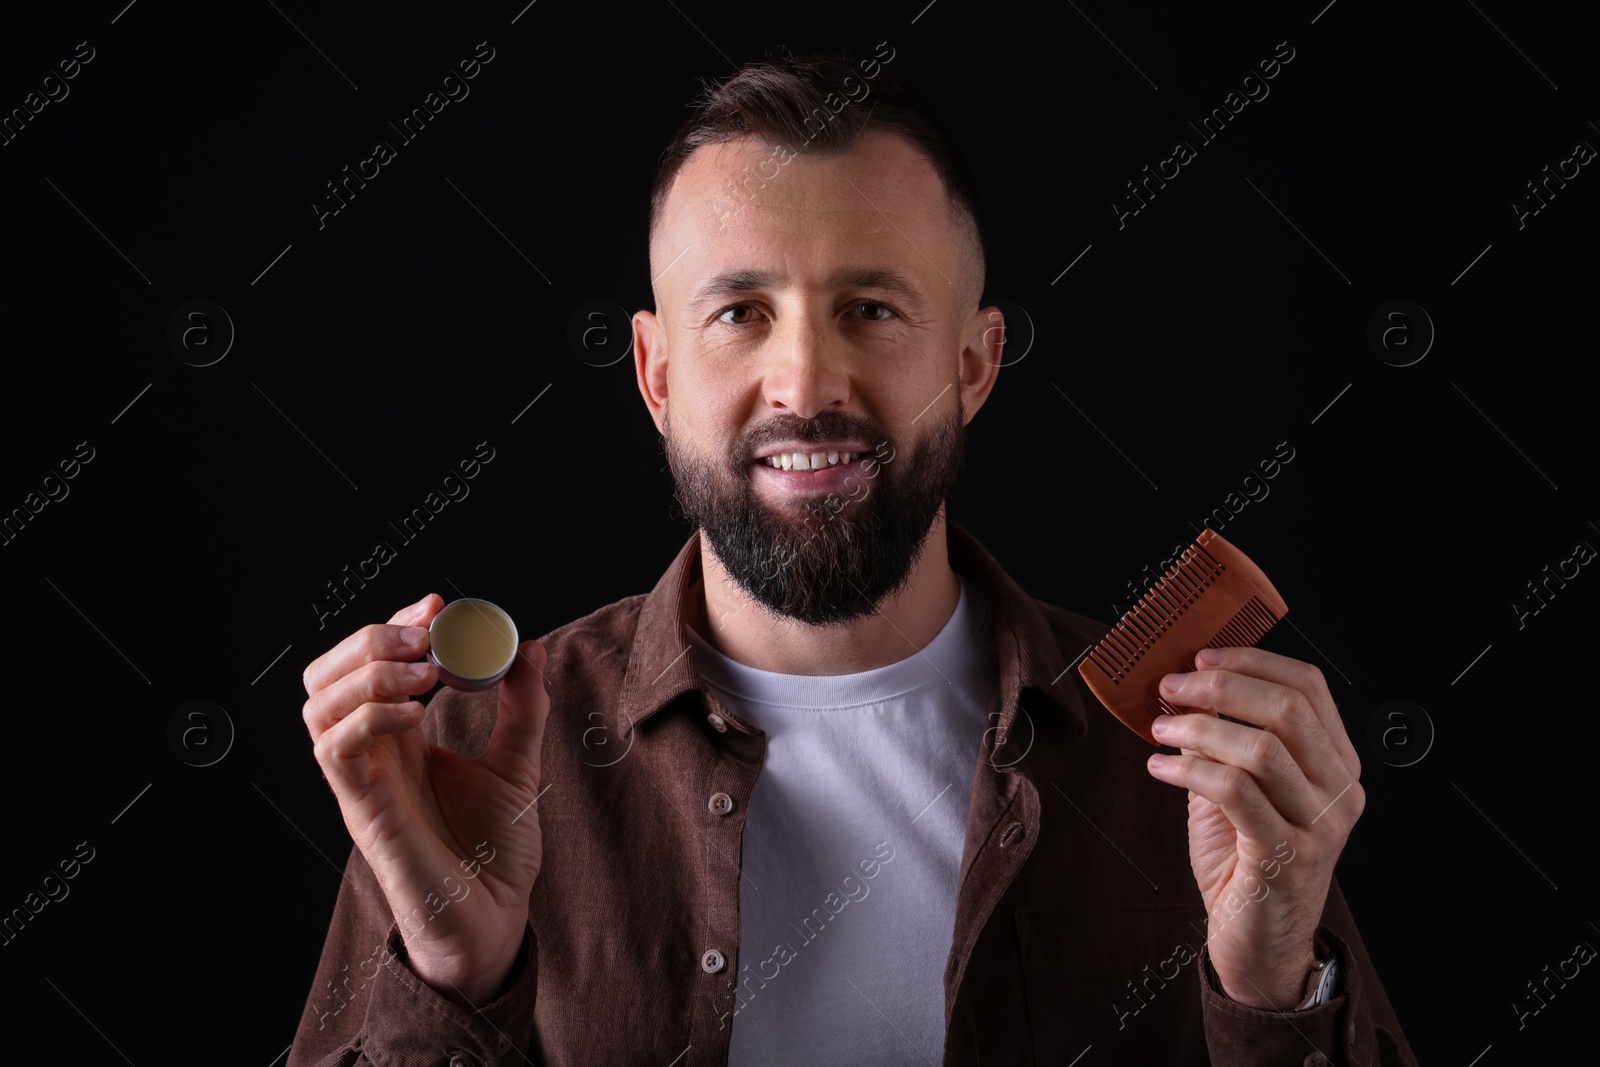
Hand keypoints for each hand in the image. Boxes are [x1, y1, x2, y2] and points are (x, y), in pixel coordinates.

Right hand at [301, 593, 549, 1005]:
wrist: (495, 919)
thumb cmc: (496, 853)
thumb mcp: (518, 763)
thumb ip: (522, 705)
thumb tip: (527, 645)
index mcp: (402, 738)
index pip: (370, 663)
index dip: (394, 623)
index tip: (438, 604)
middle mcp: (373, 754)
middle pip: (325, 676)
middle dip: (368, 638)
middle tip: (425, 633)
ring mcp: (362, 781)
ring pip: (317, 706)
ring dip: (369, 673)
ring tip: (425, 673)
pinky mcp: (362, 810)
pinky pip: (335, 750)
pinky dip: (371, 718)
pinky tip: (419, 717)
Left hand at [1143, 647, 1362, 1008]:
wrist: (1259, 942)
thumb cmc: (1245, 859)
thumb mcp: (1238, 787)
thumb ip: (1224, 739)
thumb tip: (1183, 686)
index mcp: (1336, 762)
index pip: (1308, 686)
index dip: (1251, 660)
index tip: (1200, 656)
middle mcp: (1339, 790)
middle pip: (1286, 709)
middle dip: (1219, 688)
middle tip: (1170, 687)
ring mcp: (1319, 825)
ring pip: (1261, 748)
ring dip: (1198, 728)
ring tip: (1161, 729)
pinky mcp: (1287, 856)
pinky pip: (1235, 792)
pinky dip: (1188, 770)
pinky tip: (1159, 768)